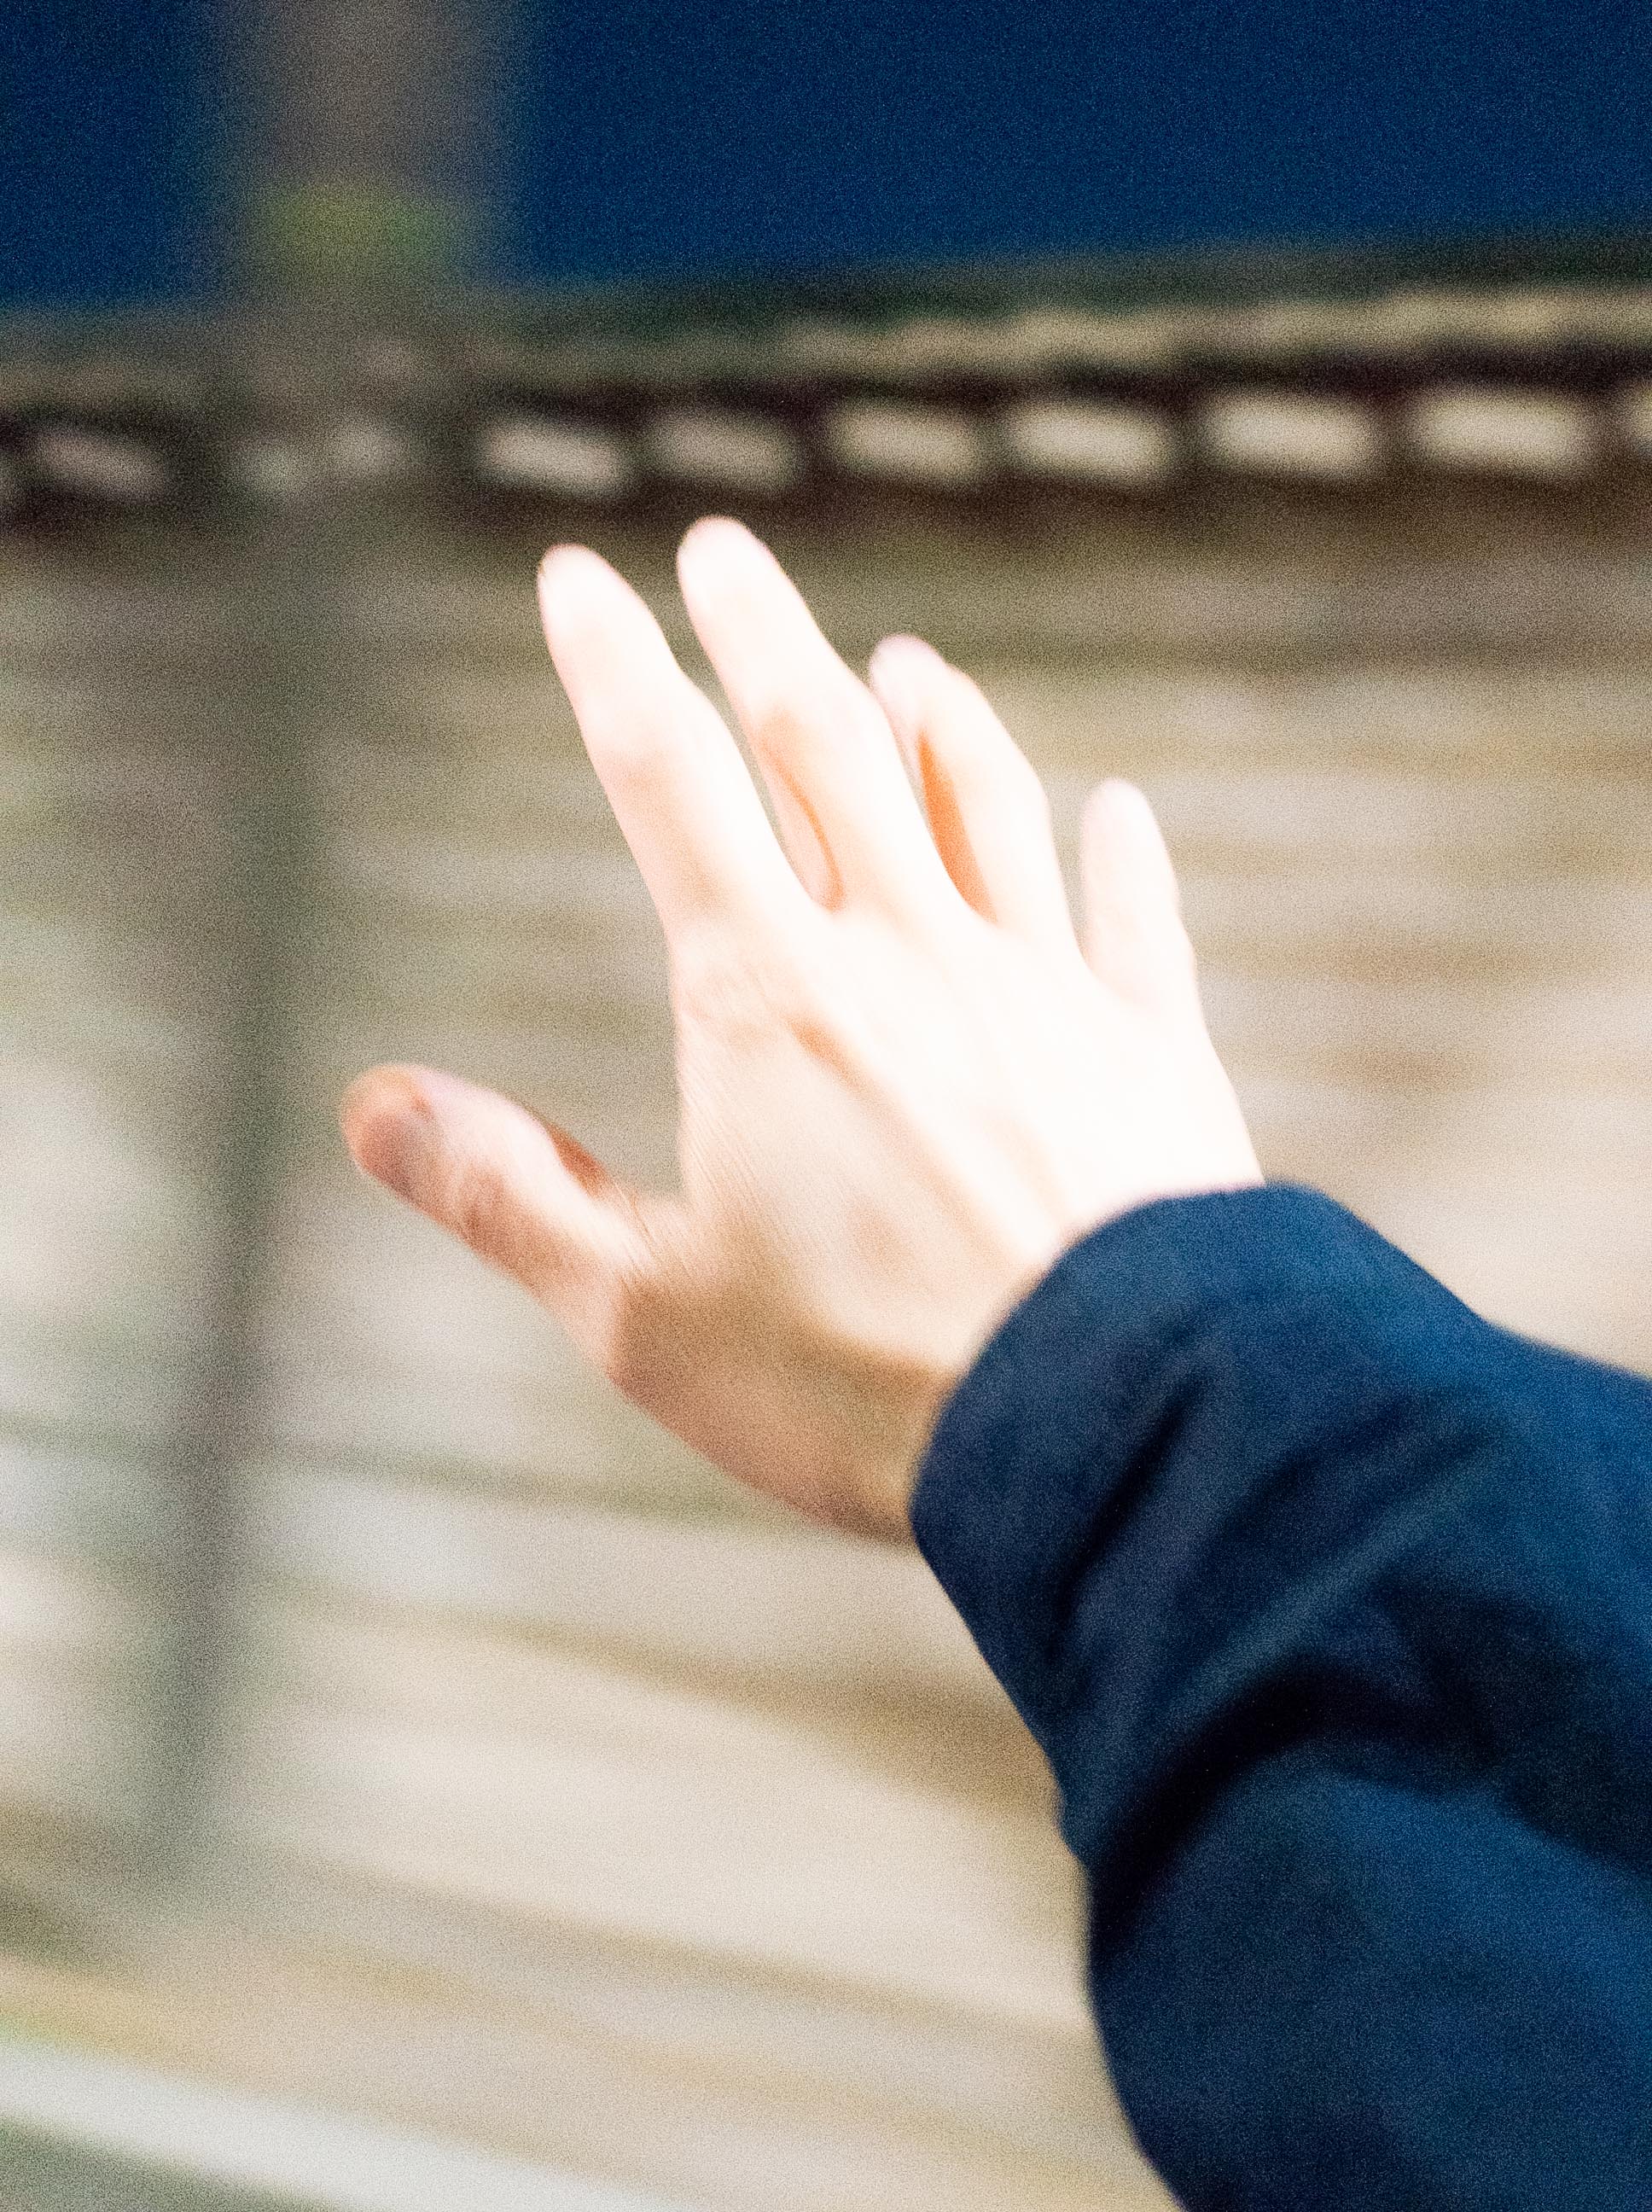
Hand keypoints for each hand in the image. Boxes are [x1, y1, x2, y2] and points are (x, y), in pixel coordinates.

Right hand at [341, 519, 1260, 1539]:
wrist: (1111, 1426)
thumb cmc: (862, 1384)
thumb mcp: (644, 1312)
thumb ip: (508, 1195)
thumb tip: (372, 1106)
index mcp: (766, 1001)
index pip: (670, 786)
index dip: (613, 669)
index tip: (580, 576)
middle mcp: (907, 958)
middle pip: (828, 748)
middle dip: (764, 637)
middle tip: (726, 549)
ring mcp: (1043, 994)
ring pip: (983, 808)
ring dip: (937, 722)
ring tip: (906, 657)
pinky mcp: (1152, 1056)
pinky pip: (1134, 925)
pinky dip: (1121, 857)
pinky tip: (1118, 809)